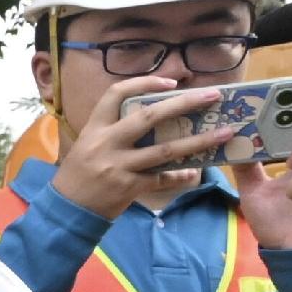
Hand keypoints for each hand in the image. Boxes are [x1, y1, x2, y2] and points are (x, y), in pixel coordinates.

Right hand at [48, 72, 232, 220]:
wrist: (66, 209)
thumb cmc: (79, 173)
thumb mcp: (88, 144)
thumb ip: (114, 130)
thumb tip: (153, 117)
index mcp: (95, 128)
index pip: (117, 93)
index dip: (145, 82)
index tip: (171, 82)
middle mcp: (106, 143)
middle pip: (149, 117)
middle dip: (184, 103)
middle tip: (212, 95)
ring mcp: (118, 166)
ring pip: (165, 150)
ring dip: (199, 141)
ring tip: (224, 133)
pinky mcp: (128, 187)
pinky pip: (162, 179)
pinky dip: (180, 176)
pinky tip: (195, 172)